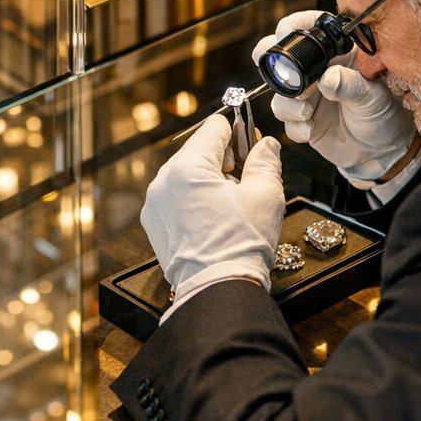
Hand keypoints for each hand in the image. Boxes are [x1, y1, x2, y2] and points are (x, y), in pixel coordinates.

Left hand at [140, 115, 283, 310]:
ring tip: (232, 204)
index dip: (237, 132)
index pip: (213, 128)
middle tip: (247, 178)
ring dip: (209, 180)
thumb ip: (265, 161)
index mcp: (187, 167)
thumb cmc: (241, 244)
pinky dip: (194, 200)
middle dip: (224, 159)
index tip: (252, 144)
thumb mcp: (265, 195)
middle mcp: (163, 180)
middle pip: (198, 151)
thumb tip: (265, 144)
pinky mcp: (154, 223)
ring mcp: (155, 202)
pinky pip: (176, 197)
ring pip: (187, 175)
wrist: (218, 291)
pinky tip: (214, 218)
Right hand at [252, 11, 415, 183]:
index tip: (284, 33)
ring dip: (287, 102)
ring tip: (306, 111)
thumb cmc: (386, 115)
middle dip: (272, 62)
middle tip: (284, 76)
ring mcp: (308, 94)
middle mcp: (317, 70)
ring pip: (278, 90)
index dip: (293, 25)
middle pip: (280, 54)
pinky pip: (286, 120)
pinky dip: (294, 126)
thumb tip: (328, 78)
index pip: (310, 27)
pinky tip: (310, 129)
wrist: (383, 152)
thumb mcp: (375, 97)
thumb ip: (352, 85)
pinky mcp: (303, 119)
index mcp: (337, 53)